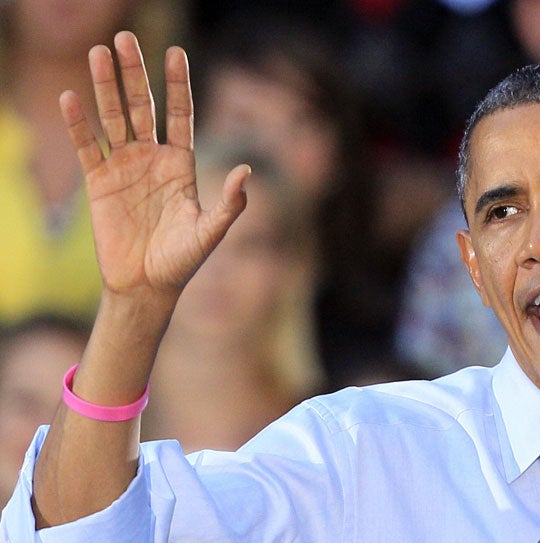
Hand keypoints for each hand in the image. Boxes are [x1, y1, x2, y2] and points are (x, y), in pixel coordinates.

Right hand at [60, 31, 247, 303]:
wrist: (147, 287)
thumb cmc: (183, 262)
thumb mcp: (210, 232)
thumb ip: (230, 204)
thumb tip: (247, 171)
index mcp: (182, 165)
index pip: (180, 115)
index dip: (178, 85)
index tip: (176, 52)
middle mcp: (153, 159)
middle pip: (143, 107)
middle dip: (136, 74)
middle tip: (125, 39)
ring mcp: (124, 167)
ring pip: (113, 118)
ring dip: (105, 87)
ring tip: (98, 53)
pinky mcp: (98, 182)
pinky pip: (87, 147)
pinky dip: (78, 124)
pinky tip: (71, 98)